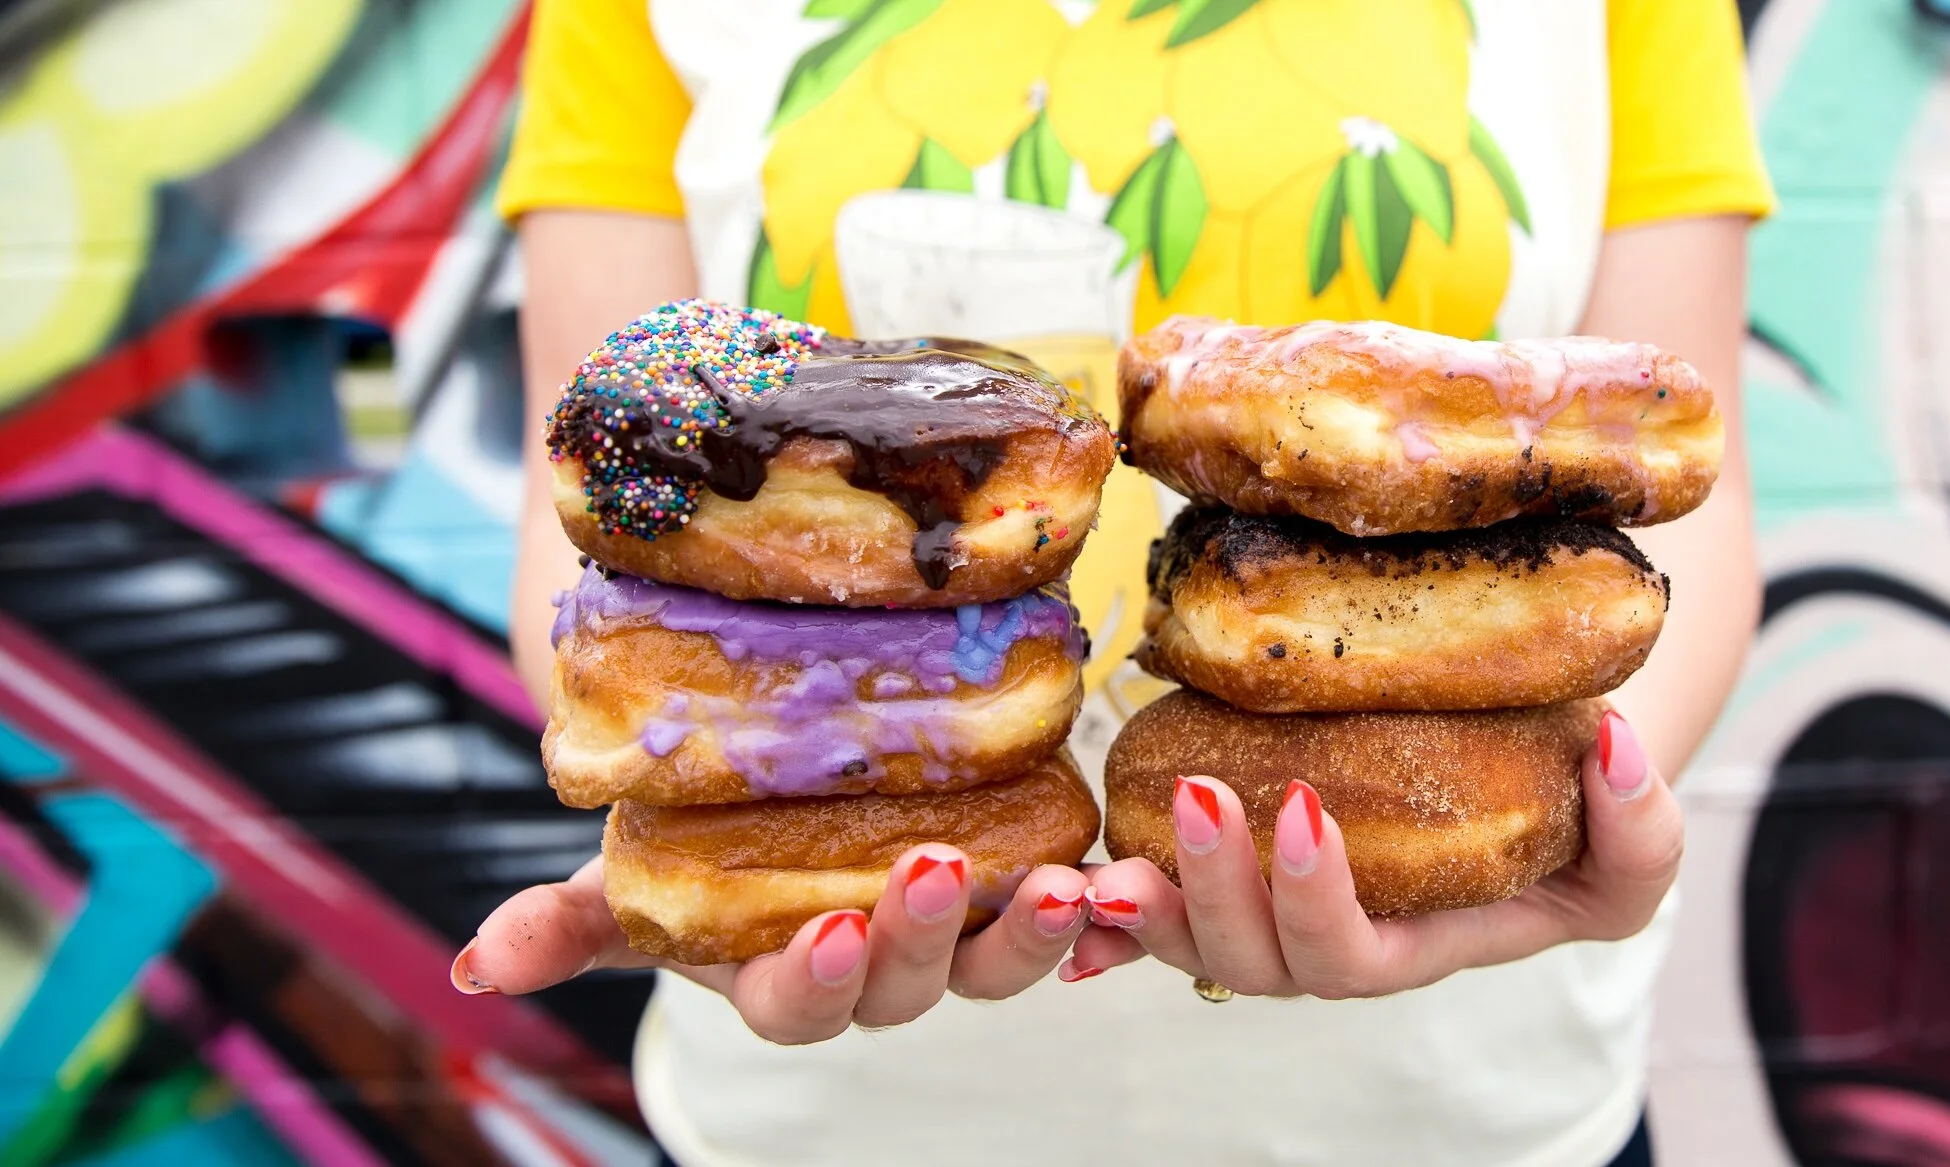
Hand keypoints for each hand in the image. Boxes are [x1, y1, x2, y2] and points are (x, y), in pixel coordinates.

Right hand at [451, 845, 1089, 1044]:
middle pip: (912, 984)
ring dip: (1037, 931)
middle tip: (940, 869)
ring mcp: (959, 936)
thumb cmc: (696, 839)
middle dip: (928, 938)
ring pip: (1001, 959)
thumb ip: (569, 922)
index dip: (814, 976)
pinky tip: (1127, 873)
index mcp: (787, 977)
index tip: (822, 930)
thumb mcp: (631, 873)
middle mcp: (880, 970)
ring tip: (1070, 882)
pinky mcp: (1020, 884)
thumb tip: (475, 971)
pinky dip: (1102, 906)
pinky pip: (1069, 913)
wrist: (778, 783)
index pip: (803, 1002)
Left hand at [1065, 711, 1682, 997]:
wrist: (1525, 795)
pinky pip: (1158, 914)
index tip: (1304, 806)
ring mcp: (1272, 915)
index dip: (1317, 899)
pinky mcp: (1232, 872)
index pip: (1351, 955)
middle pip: (1251, 961)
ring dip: (1145, 906)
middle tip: (1199, 797)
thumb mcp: (1636, 850)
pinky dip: (1111, 915)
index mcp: (1417, 946)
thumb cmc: (1579, 830)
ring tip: (1104, 859)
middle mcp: (1332, 945)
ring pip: (1190, 945)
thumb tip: (1616, 748)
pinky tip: (1074, 881)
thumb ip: (1643, 827)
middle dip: (1214, 892)